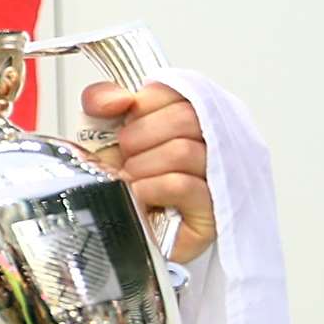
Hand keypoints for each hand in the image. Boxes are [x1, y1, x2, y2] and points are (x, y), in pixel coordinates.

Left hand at [82, 82, 214, 263]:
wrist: (117, 232)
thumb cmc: (120, 183)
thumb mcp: (103, 134)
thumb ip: (104, 103)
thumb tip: (115, 99)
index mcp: (192, 118)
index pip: (178, 90)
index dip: (142, 105)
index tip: (124, 124)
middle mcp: (216, 143)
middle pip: (185, 118)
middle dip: (139, 138)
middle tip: (126, 159)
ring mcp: (220, 178)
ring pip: (183, 151)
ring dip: (142, 167)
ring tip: (131, 182)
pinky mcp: (214, 213)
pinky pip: (182, 185)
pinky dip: (151, 189)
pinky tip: (141, 198)